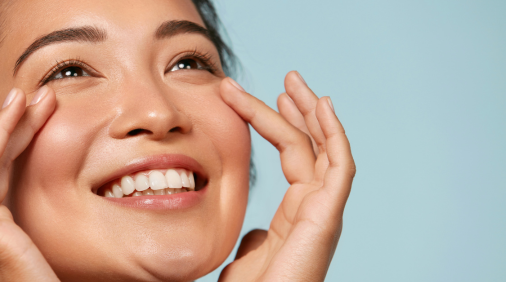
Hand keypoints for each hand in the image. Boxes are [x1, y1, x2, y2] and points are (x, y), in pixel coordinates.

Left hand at [218, 72, 355, 280]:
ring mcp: (324, 210)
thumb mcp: (250, 253)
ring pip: (324, 148)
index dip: (277, 123)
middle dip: (299, 109)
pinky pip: (339, 166)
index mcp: (297, 212)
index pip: (293, 154)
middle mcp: (315, 207)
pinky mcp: (328, 216)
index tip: (257, 98)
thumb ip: (256, 235)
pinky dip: (334, 133)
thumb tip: (257, 226)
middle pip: (311, 145)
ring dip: (312, 111)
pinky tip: (320, 106)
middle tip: (287, 78)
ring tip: (294, 81)